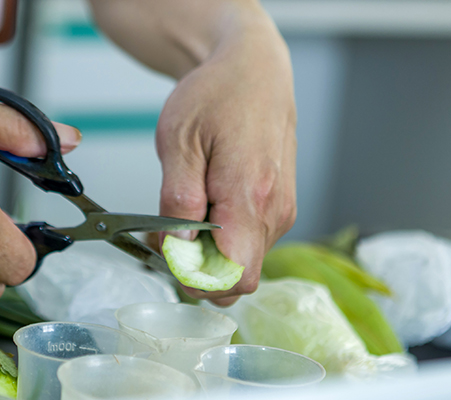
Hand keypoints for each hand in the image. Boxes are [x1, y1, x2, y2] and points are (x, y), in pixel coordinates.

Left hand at [156, 18, 296, 305]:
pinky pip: (249, 243)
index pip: (233, 276)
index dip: (196, 280)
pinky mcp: (280, 208)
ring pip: (242, 262)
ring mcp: (281, 211)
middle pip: (238, 278)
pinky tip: (206, 203)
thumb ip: (178, 202)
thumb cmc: (216, 96)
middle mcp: (275, 211)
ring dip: (209, 252)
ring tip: (189, 206)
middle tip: (170, 233)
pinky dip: (222, 237)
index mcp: (251, 196)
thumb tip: (176, 249)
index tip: (169, 255)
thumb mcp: (179, 142)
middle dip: (199, 270)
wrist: (253, 70)